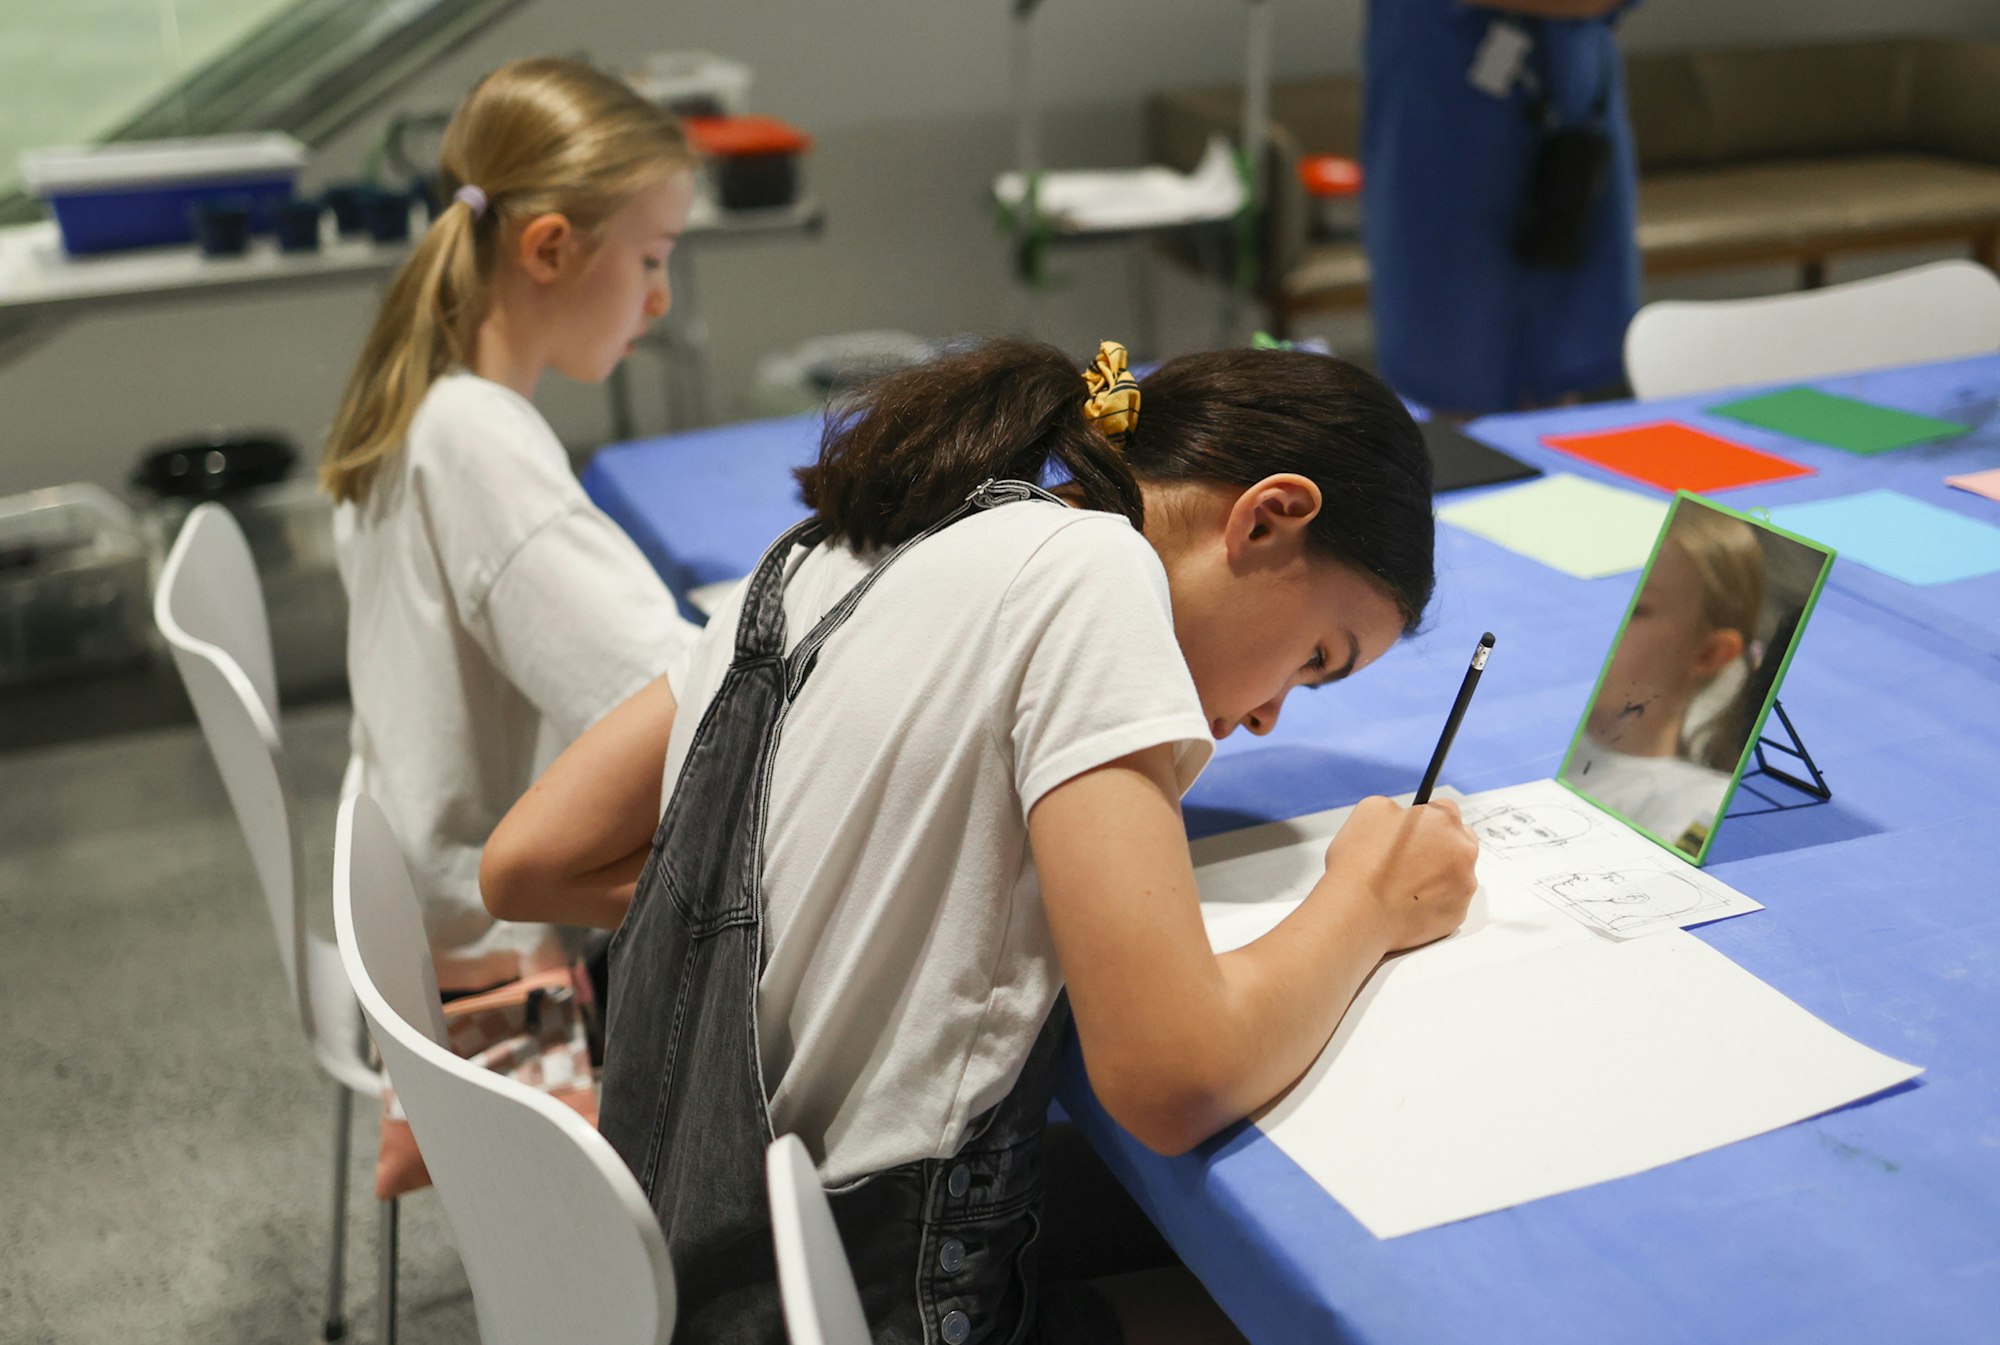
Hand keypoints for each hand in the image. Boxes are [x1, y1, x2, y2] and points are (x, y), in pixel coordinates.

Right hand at [1319, 796, 1479, 953]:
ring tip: (1403, 885)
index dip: (1425, 819)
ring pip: (1456, 874)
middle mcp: (1463, 852)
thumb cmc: (1361, 862)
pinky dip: (1433, 902)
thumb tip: (1401, 817)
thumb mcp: (1370, 810)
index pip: (1445, 809)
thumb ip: (1396, 808)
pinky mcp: (1456, 916)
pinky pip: (1449, 903)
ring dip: (1438, 875)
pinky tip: (1407, 903)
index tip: (1411, 830)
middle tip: (1409, 858)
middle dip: (1440, 846)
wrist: (1357, 914)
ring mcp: (1463, 887)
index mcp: (1445, 821)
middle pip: (1459, 841)